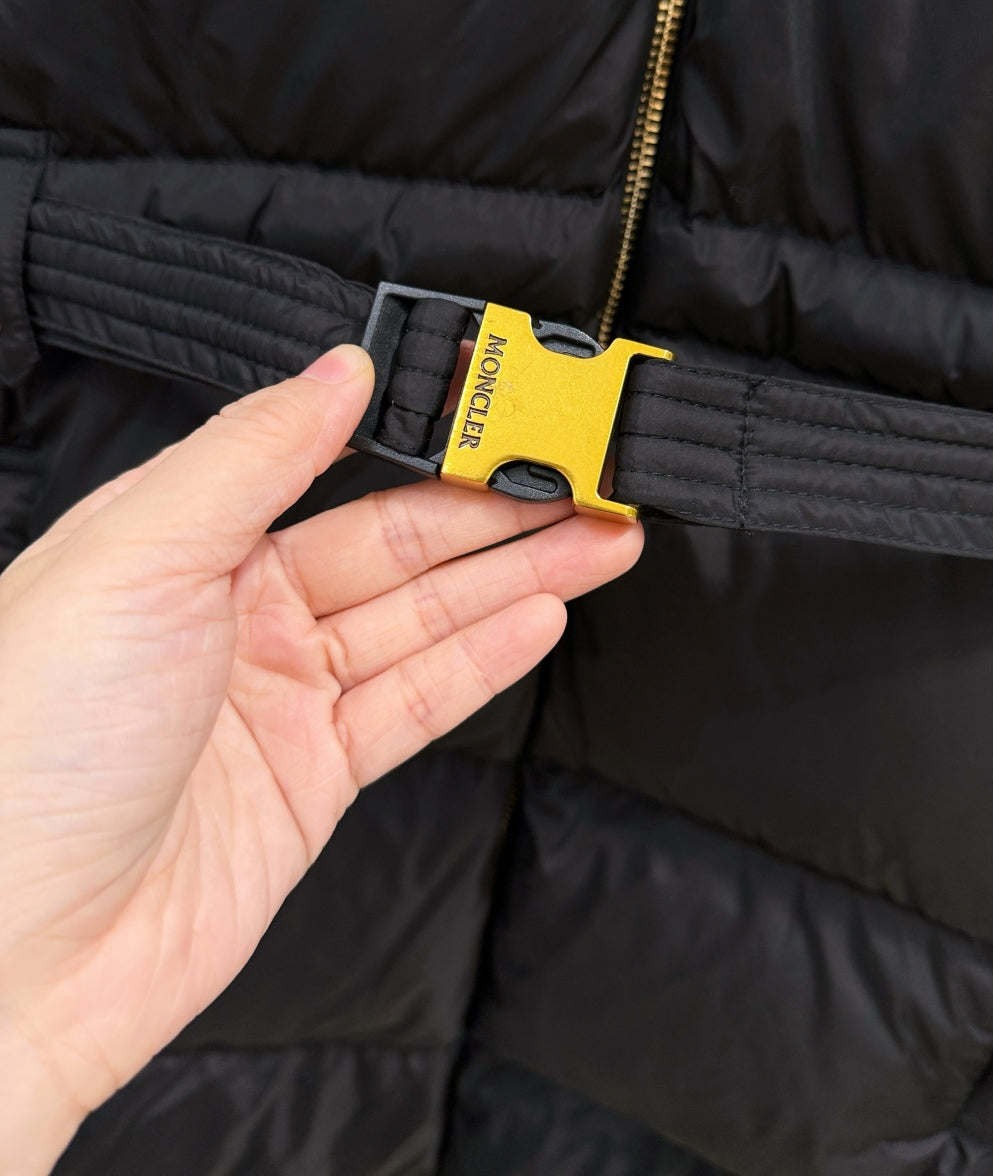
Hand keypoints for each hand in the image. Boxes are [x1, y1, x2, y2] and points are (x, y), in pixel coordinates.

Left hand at [0, 345, 642, 1173]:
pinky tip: (539, 617)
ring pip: (421, 619)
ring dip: (515, 577)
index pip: (325, 465)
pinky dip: (484, 659)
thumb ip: (249, 456)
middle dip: (495, 509)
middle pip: (393, 544)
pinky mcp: (311, 777)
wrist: (13, 955)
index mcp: (178, 539)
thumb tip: (335, 370)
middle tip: (581, 480)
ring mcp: (276, 699)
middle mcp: (230, 612)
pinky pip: (416, 701)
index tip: (497, 411)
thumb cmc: (25, 747)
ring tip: (600, 539)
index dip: (419, 440)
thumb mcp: (135, 557)